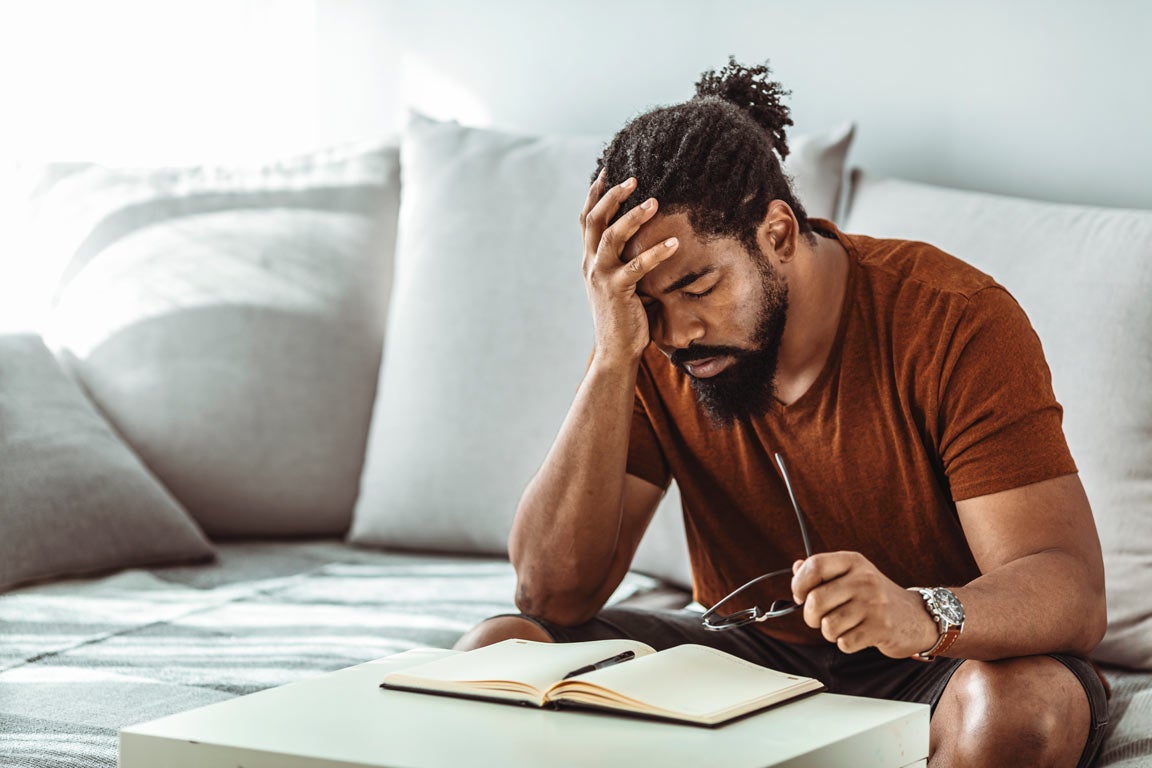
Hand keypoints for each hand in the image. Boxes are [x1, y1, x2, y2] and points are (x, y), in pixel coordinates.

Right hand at [579, 171, 678, 366]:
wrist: (616, 351)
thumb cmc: (624, 318)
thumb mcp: (619, 284)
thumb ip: (624, 263)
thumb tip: (644, 242)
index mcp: (590, 261)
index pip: (587, 220)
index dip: (594, 195)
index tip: (607, 172)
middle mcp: (591, 264)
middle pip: (594, 220)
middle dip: (612, 196)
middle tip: (634, 179)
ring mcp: (601, 276)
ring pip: (611, 236)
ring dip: (633, 216)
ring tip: (654, 201)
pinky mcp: (617, 290)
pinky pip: (637, 265)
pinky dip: (656, 252)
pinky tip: (675, 243)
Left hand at [790, 552, 939, 657]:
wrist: (916, 617)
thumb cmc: (877, 597)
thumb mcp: (852, 575)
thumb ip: (823, 571)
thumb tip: (796, 567)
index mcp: (853, 562)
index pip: (814, 566)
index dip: (799, 584)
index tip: (800, 595)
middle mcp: (864, 579)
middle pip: (816, 601)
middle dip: (811, 616)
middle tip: (819, 618)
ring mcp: (874, 604)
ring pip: (828, 625)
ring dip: (830, 632)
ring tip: (843, 626)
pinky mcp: (881, 628)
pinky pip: (844, 642)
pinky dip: (845, 643)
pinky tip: (857, 635)